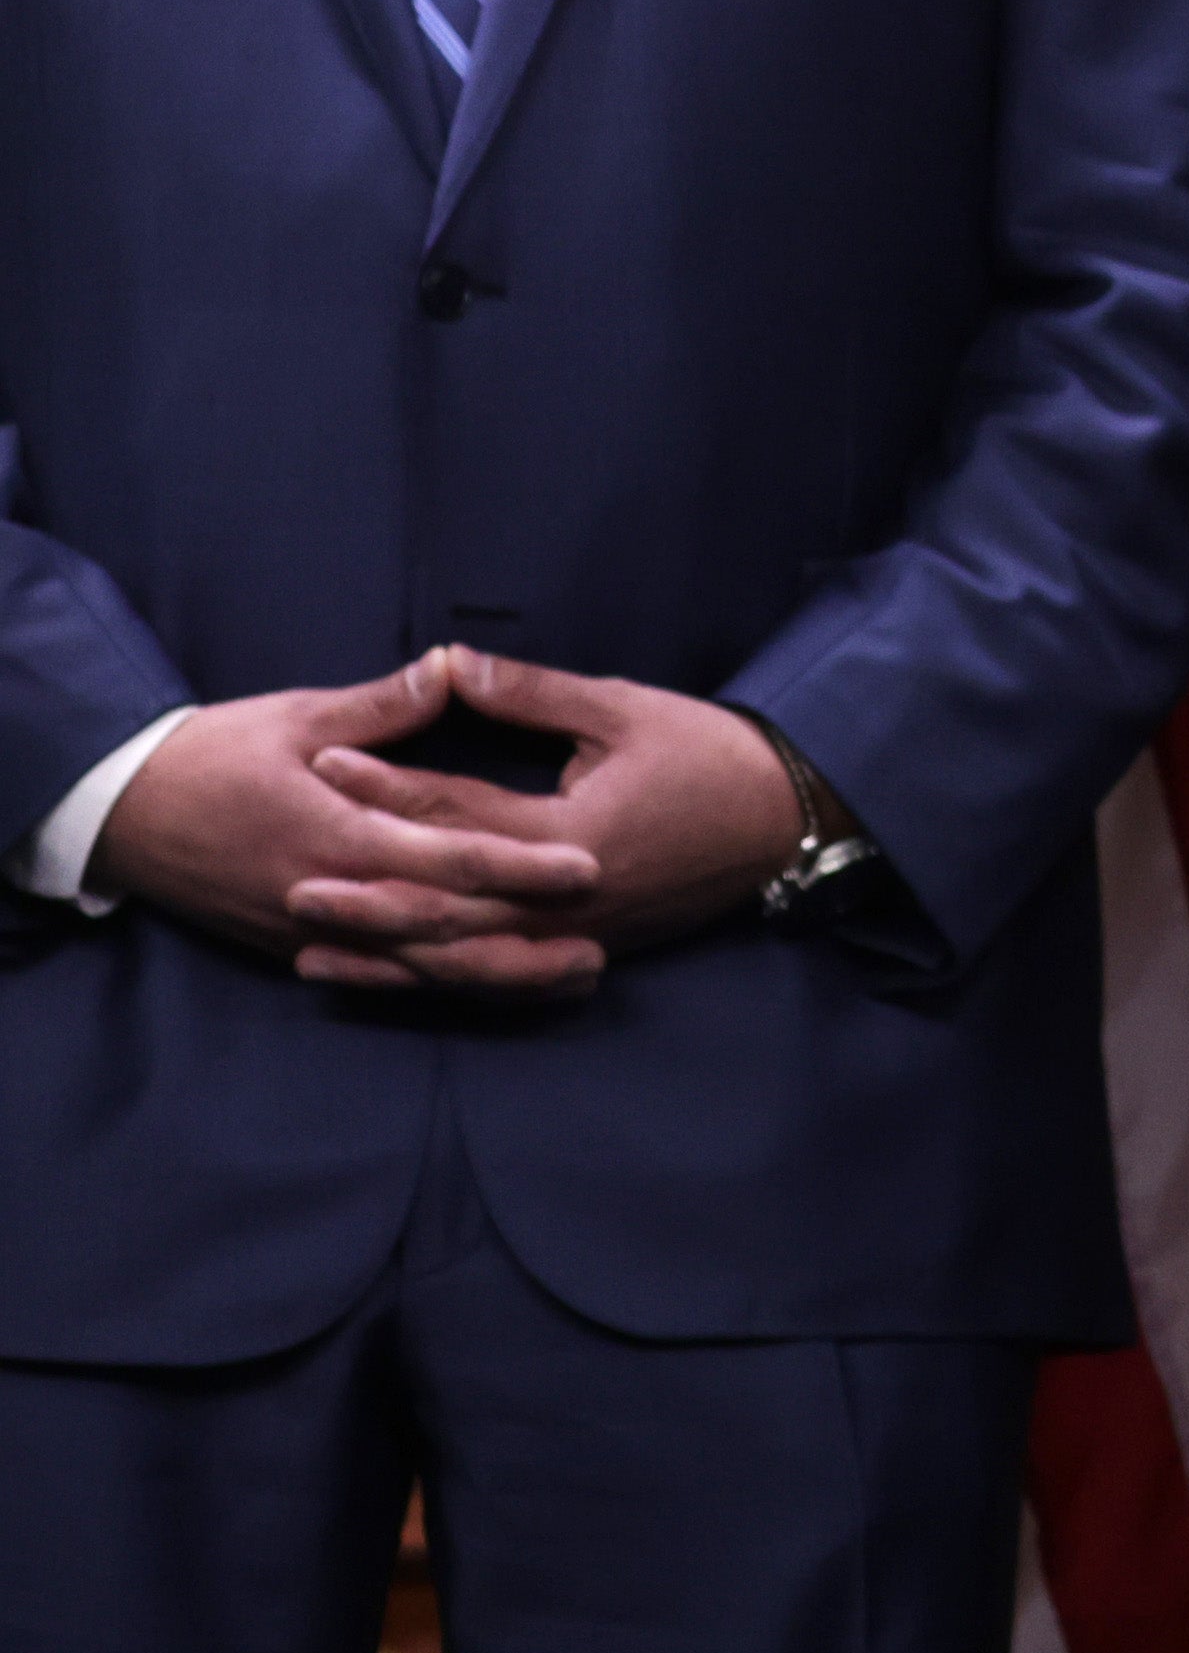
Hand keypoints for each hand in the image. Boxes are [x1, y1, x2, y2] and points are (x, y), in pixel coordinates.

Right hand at [86, 660, 609, 992]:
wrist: (121, 811)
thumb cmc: (214, 753)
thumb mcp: (299, 717)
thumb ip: (383, 706)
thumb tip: (453, 665)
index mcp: (338, 833)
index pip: (447, 857)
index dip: (520, 865)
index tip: (588, 866)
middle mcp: (330, 895)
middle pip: (442, 929)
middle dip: (523, 938)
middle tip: (603, 945)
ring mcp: (309, 931)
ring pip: (415, 966)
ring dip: (493, 975)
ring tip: (570, 978)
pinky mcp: (295, 946)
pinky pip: (377, 974)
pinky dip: (436, 984)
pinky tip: (490, 987)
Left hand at [305, 646, 815, 967]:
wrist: (788, 818)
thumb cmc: (709, 753)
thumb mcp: (622, 708)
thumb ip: (529, 693)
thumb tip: (448, 663)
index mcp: (572, 834)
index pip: (459, 813)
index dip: (387, 786)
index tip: (325, 762)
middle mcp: (566, 899)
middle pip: (447, 904)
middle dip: (365, 893)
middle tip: (290, 880)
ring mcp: (575, 935)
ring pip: (464, 956)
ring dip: (388, 953)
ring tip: (314, 945)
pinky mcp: (586, 951)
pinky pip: (497, 977)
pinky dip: (439, 978)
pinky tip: (395, 975)